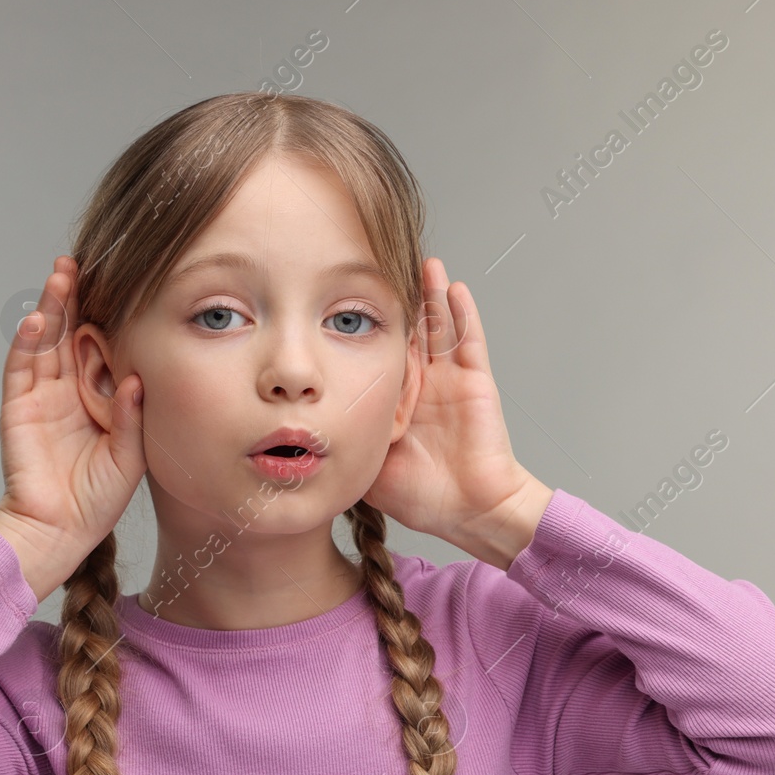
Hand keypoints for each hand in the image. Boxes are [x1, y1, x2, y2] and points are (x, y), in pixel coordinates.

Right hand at [0, 256, 145, 597]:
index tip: (117, 283)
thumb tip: (139, 379)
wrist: (61, 532)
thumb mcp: (130, 455)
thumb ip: (133, 417)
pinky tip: (39, 319)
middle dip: (73, 298)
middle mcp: (66, 393)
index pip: (97, 348)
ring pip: (45, 343)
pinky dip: (28, 343)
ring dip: (51, 308)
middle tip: (81, 262)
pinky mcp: (18, 411)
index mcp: (95, 400)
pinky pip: (22, 371)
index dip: (102, 316)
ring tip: (61, 275)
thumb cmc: (96, 501)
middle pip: (68, 334)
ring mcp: (40, 399)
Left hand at [362, 258, 544, 549]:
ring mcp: (451, 379)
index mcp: (398, 400)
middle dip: (398, 300)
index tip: (343, 300)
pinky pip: (469, 340)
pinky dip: (463, 313)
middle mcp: (424, 383)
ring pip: (439, 326)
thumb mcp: (367, 465)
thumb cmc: (422, 496)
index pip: (379, 353)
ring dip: (431, 294)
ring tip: (421, 263)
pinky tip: (453, 287)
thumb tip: (299, 435)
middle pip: (409, 330)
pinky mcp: (476, 381)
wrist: (468, 510)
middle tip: (380, 266)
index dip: (364, 328)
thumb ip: (342, 444)